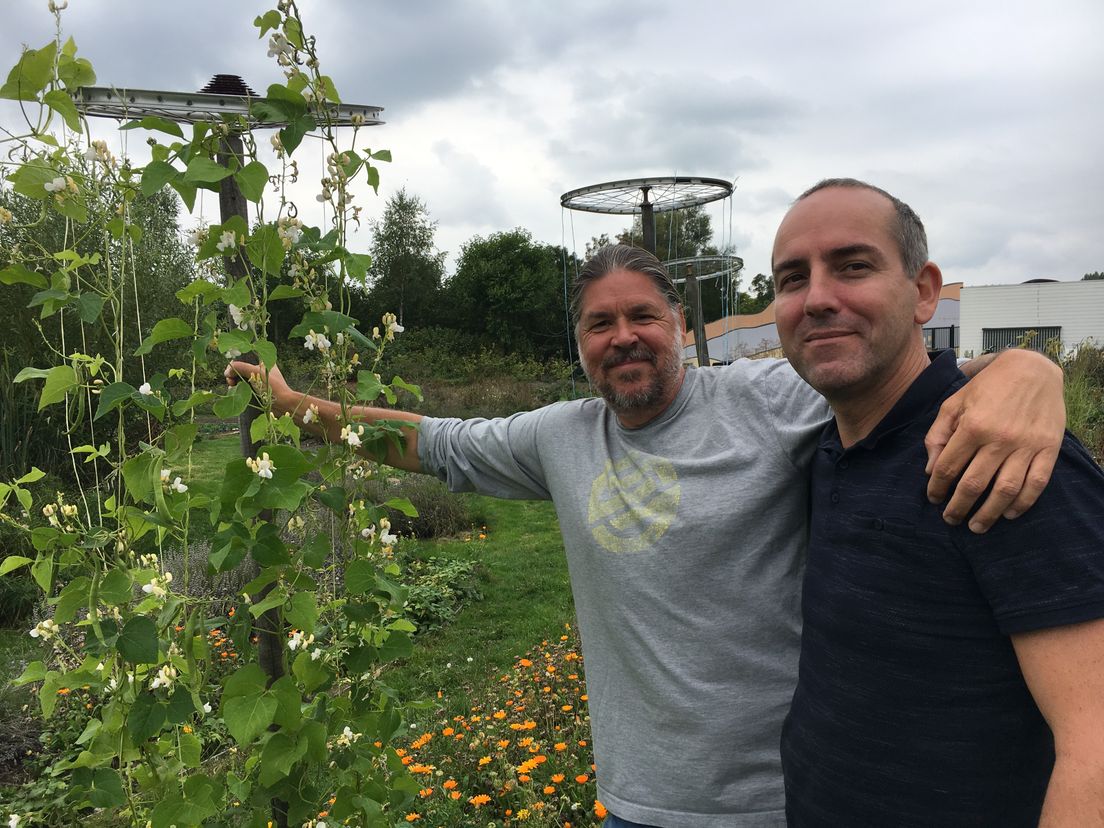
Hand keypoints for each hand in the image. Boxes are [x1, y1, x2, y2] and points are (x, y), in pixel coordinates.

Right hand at [224, 360, 290, 404]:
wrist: (283, 405)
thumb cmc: (273, 386)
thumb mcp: (256, 373)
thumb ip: (241, 368)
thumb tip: (228, 371)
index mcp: (264, 361)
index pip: (246, 357)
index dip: (236, 362)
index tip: (230, 370)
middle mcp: (261, 370)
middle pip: (242, 368)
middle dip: (234, 373)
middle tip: (230, 380)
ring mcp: (259, 380)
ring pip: (242, 378)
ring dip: (234, 381)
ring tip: (232, 386)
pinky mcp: (257, 390)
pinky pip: (244, 387)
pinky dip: (238, 388)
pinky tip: (235, 391)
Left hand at [925, 349, 1064, 532]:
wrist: (1032, 370)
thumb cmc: (987, 388)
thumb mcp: (953, 403)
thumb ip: (938, 435)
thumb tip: (931, 469)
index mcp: (972, 426)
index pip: (948, 468)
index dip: (937, 488)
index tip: (933, 499)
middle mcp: (999, 438)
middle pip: (974, 484)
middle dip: (958, 507)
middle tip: (951, 520)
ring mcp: (1026, 445)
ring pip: (1005, 490)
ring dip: (988, 513)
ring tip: (976, 526)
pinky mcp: (1049, 448)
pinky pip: (1036, 483)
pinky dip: (1023, 503)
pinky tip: (1008, 513)